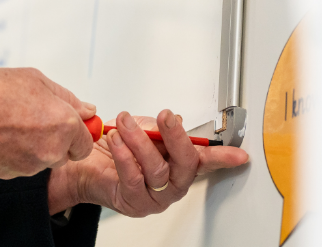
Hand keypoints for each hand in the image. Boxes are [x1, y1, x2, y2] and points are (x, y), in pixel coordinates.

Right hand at [0, 68, 95, 178]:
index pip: (86, 142)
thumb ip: (66, 97)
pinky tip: (0, 136)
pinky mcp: (12, 174)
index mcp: (64, 123)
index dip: (76, 132)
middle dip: (55, 140)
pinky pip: (22, 165)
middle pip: (65, 153)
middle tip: (32, 120)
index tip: (65, 124)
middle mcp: (52, 149)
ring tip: (11, 124)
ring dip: (34, 147)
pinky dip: (15, 154)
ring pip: (43, 160)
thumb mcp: (34, 79)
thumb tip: (86, 110)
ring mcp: (32, 165)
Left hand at [47, 110, 248, 215]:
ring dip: (140, 142)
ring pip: (157, 170)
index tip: (239, 155)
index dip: (222, 157)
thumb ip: (158, 129)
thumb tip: (177, 122)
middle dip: (176, 138)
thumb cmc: (113, 146)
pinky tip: (117, 141)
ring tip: (125, 123)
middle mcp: (171, 183)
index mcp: (178, 164)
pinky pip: (133, 178)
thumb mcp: (141, 129)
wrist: (82, 164)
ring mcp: (154, 197)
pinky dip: (125, 156)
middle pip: (185, 164)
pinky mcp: (133, 202)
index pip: (204, 160)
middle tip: (165, 118)